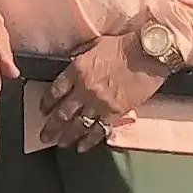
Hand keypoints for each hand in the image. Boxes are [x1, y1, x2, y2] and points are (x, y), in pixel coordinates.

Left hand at [40, 34, 167, 151]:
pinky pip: (98, 130)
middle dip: (51, 127)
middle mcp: (84, 89)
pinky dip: (89, 141)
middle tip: (44, 136)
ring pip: (78, 125)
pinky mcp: (116, 112)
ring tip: (60, 144)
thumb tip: (71, 65)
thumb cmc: (124, 45)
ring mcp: (99, 103)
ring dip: (67, 136)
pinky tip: (81, 148)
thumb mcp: (95, 44)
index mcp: (77, 69)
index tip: (43, 110)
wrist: (149, 53)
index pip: (55, 90)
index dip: (47, 102)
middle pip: (62, 112)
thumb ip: (80, 57)